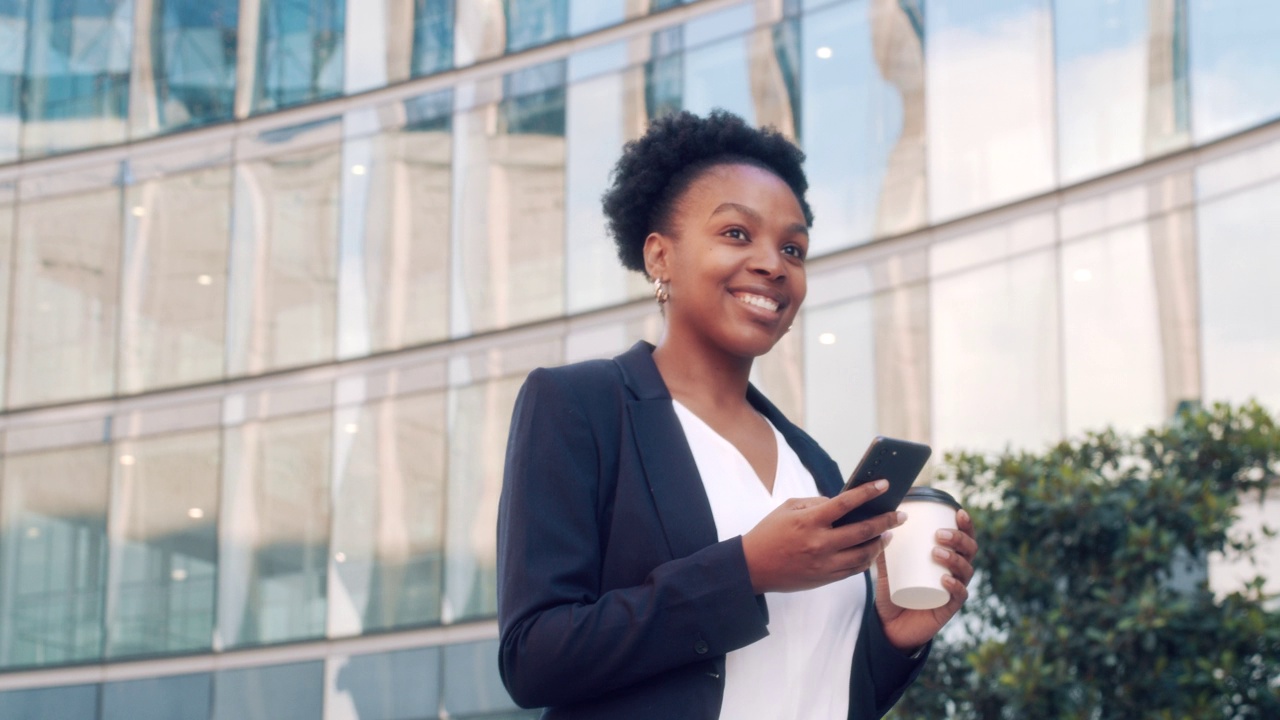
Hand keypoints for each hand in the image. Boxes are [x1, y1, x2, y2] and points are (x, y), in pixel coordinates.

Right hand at [742, 480, 905, 593]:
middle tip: (901, 514)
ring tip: (890, 533)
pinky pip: (855, 569)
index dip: (868, 492)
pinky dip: (868, 559)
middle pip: (863, 530)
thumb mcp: (788, 508)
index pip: (846, 503)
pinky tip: (874, 551)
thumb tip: (843, 503)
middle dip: (886, 520)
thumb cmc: (770, 533)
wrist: (753, 567)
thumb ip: (816, 503)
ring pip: (864, 553)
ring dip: (881, 542)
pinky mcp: (826, 578)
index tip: (885, 485)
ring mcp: (824, 563)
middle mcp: (820, 542)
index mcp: (810, 521)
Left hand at [875, 508, 977, 652]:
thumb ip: (882, 552)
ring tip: (936, 552)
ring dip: (954, 559)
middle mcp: (956, 573)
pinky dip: (955, 586)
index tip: (957, 511)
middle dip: (958, 539)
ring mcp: (954, 590)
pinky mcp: (949, 608)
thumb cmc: (894, 593)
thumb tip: (878, 528)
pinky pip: (959, 596)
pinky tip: (946, 579)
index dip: (965, 525)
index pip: (964, 538)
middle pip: (969, 551)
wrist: (891, 626)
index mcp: (948, 558)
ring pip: (965, 571)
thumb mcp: (886, 570)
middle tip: (939, 534)